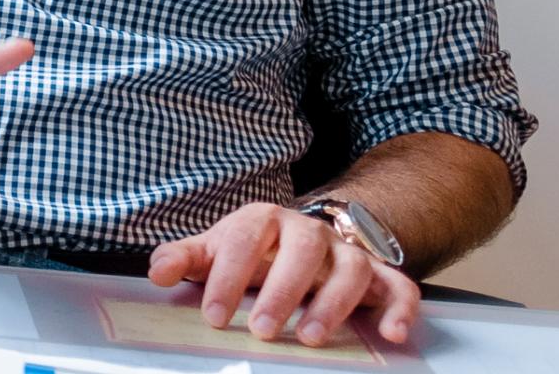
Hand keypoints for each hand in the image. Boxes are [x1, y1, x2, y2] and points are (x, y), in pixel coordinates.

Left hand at [148, 203, 420, 346]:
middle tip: (263, 330)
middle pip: (303, 250)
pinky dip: (401, 309)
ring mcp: (347, 252)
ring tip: (311, 338)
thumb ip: (183, 260)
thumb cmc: (251, 252)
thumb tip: (157, 272)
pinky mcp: (379, 275)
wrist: (300, 239)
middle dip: (283, 291)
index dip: (228, 278)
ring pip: (353, 268)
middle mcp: (309, 232)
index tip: (215, 318)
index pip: (243, 240)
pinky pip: (399, 287)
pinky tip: (392, 335)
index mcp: (262, 220)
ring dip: (334, 303)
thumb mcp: (214, 251)